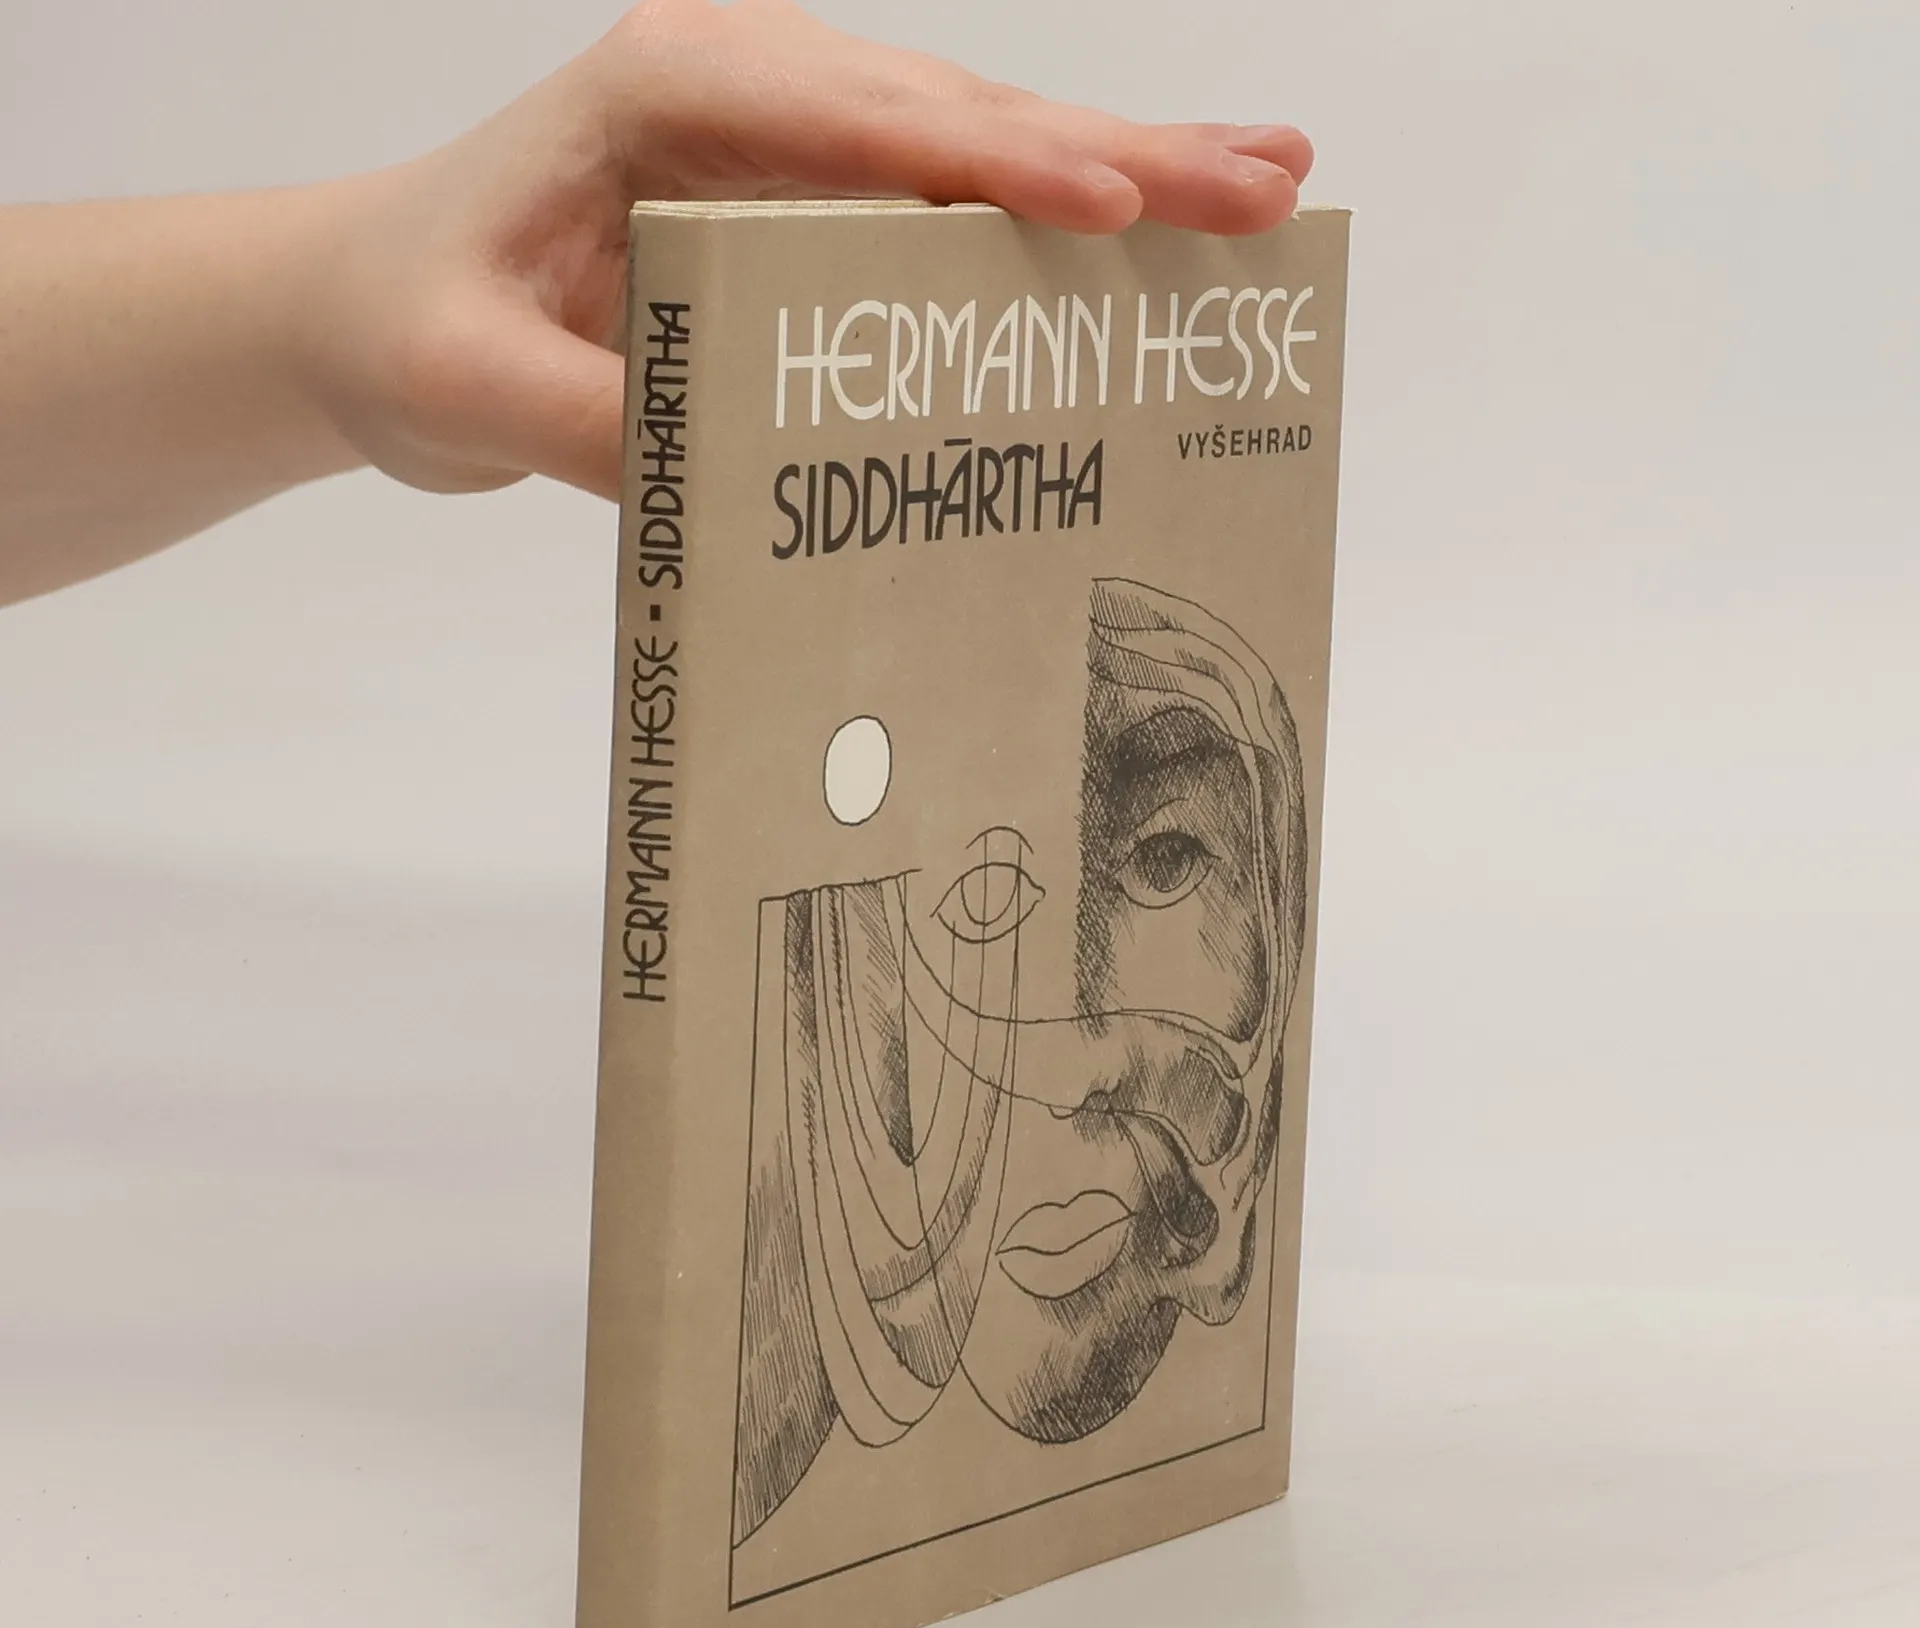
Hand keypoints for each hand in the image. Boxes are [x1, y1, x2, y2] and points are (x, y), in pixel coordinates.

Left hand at [300, 0, 1313, 501]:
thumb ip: (599, 426)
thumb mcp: (469, 389)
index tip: (1110, 198)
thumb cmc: (414, 318)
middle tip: (1264, 186)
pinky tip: (1155, 232)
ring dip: (1125, 173)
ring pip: (981, 152)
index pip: (860, 120)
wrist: (376, 309)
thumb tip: (745, 481)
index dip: (995, 161)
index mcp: (668, 91)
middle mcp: (751, 89)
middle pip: (961, 119)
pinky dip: (1056, 227)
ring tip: (1264, 190)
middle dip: (1119, 153)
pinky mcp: (811, 204)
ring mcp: (792, 141)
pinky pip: (951, 210)